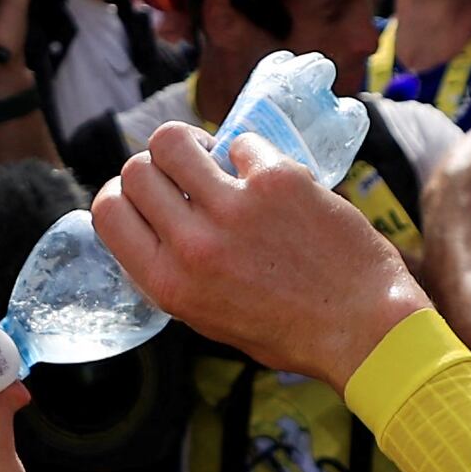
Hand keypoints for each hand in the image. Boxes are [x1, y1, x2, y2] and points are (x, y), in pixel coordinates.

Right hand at [89, 121, 424, 384]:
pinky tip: (269, 179)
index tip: (145, 194)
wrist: (363, 328)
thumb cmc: (290, 331)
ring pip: (175, 140)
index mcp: (168, 284)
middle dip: (157, 167)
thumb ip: (175, 272)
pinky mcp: (277, 181)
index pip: (108, 212)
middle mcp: (192, 245)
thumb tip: (156, 223)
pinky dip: (251, 155)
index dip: (121, 194)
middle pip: (137, 169)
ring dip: (191, 144)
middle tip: (186, 177)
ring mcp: (234, 209)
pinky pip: (242, 143)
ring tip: (214, 160)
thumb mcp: (209, 317)